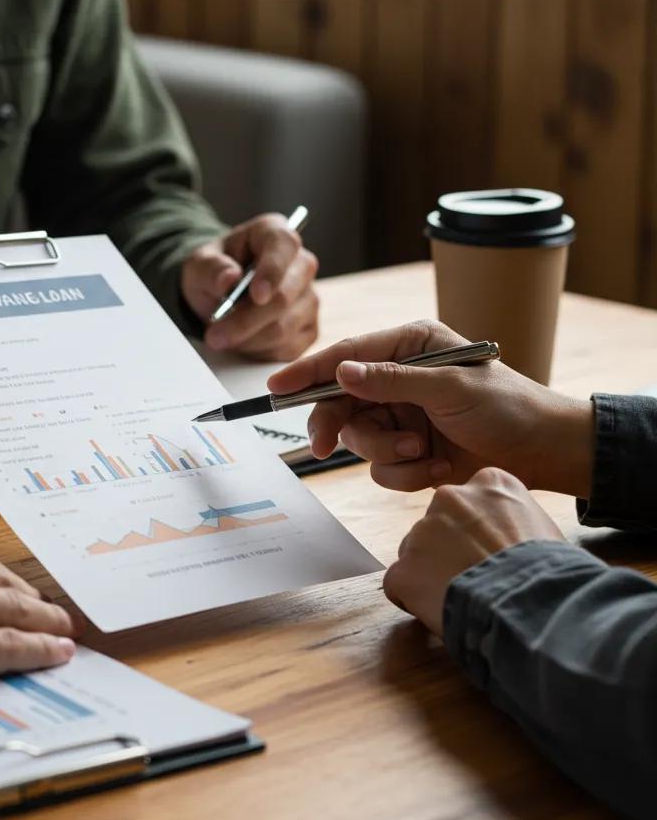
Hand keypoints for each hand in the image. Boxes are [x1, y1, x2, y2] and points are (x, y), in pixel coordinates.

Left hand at [181, 213, 318, 360]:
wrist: (220, 294)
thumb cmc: (214, 272)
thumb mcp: (200, 265)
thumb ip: (212, 269)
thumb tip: (229, 279)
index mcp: (274, 233)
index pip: (283, 246)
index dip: (272, 272)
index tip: (256, 296)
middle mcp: (300, 263)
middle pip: (285, 296)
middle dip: (247, 321)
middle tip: (215, 336)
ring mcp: (308, 297)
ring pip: (285, 327)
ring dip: (248, 339)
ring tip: (221, 337)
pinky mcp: (309, 327)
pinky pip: (288, 348)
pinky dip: (259, 351)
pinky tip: (242, 342)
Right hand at [266, 320, 593, 495]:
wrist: (542, 453)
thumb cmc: (507, 406)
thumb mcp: (450, 388)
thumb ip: (392, 380)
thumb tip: (342, 372)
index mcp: (409, 346)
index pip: (347, 355)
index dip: (308, 372)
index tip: (277, 387)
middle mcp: (399, 378)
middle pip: (341, 402)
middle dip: (341, 427)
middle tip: (322, 447)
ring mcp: (401, 414)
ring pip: (359, 438)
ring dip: (387, 452)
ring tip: (423, 452)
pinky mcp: (408, 448)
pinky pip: (381, 466)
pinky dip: (405, 472)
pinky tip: (437, 467)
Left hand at [382, 467, 565, 636]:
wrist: (537, 609)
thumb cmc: (555, 575)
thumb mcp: (546, 530)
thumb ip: (516, 522)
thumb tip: (510, 541)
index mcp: (490, 483)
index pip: (472, 504)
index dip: (481, 534)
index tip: (494, 555)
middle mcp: (449, 497)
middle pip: (439, 526)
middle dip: (451, 551)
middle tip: (477, 580)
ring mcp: (421, 531)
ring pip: (417, 554)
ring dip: (432, 576)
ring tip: (464, 600)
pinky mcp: (402, 568)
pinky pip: (399, 585)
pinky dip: (414, 601)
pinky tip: (443, 613)